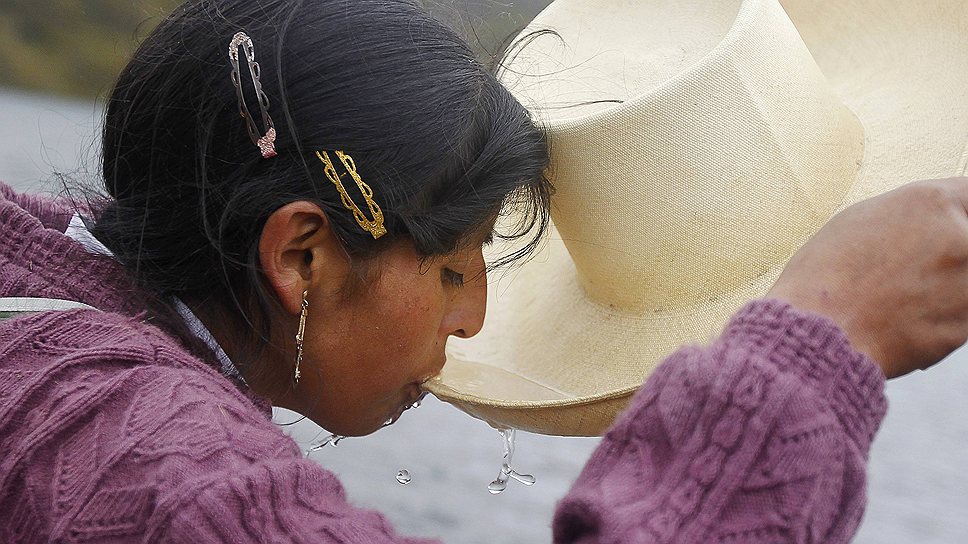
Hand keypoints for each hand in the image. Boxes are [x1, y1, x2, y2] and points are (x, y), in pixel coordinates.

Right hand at [767, 178, 967, 378]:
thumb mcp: (860, 220)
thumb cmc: (823, 280)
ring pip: (967, 279)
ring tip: (903, 296)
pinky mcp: (965, 326)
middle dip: (953, 253)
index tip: (952, 224)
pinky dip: (940, 317)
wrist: (815, 334)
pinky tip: (903, 318)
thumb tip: (930, 221)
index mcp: (931, 203)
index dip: (958, 215)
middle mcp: (959, 238)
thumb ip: (910, 216)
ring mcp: (967, 284)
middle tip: (920, 267)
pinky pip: (961, 315)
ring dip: (948, 285)